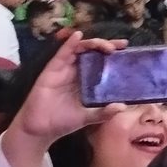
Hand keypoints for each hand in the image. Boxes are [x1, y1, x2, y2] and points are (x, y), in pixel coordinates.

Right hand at [8, 32, 128, 141]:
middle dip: (106, 45)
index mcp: (86, 80)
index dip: (112, 53)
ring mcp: (64, 69)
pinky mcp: (52, 69)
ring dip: (92, 43)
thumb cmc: (63, 122)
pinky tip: (77, 36)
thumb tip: (123, 107)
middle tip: (119, 45)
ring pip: (79, 49)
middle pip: (92, 52)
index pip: (101, 61)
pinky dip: (69, 43)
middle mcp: (76, 71)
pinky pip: (62, 53)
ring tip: (105, 44)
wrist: (40, 130)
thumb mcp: (87, 117)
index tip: (125, 49)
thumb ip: (104, 112)